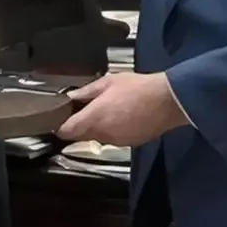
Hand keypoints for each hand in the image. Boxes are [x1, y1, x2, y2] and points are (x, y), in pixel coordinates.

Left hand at [57, 72, 188, 146]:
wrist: (168, 101)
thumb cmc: (137, 88)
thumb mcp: (107, 82)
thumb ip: (86, 92)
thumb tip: (70, 97)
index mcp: (94, 118)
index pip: (66, 132)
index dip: (59, 126)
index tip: (59, 118)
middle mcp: (103, 134)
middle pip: (80, 136)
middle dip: (79, 125)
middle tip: (84, 109)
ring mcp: (117, 141)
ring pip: (97, 138)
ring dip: (97, 127)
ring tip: (107, 109)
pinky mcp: (130, 143)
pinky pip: (113, 139)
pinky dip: (112, 130)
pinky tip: (121, 117)